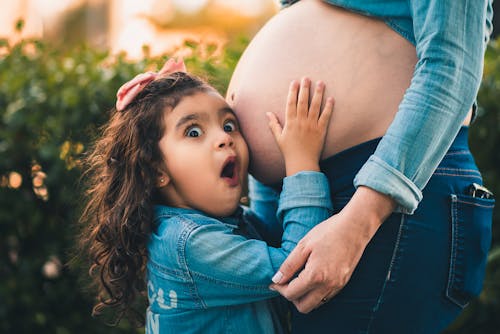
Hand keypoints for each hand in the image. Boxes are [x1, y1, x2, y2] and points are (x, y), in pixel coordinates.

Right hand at [267, 78, 333, 175]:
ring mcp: (312, 125)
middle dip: (305, 88)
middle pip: (303, 101)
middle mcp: (301, 122)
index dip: (293, 91)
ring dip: (318, 94)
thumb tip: (267, 113)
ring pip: (315, 106)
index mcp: (290, 122)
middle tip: (307, 77)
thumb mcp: (278, 137)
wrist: (301, 163)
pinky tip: (331, 99)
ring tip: (321, 83)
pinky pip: (326, 117)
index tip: (295, 82)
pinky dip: (329, 107)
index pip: (291, 103)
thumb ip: (273, 124)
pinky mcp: (321, 131)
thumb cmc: (288, 151)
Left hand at [270, 186, 395, 312]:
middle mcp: (328, 286)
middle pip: (303, 307)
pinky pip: (326, 297)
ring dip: (304, 297)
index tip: (274, 282)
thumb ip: (289, 265)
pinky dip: (316, 293)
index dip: (279, 289)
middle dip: (291, 297)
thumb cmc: (328, 232)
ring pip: (316, 304)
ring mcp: (338, 286)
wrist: (355, 227)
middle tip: (286, 282)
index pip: (292, 294)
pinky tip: (312, 278)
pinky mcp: (344, 283)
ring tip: (298, 279)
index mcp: (316, 276)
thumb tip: (276, 279)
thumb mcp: (304, 245)